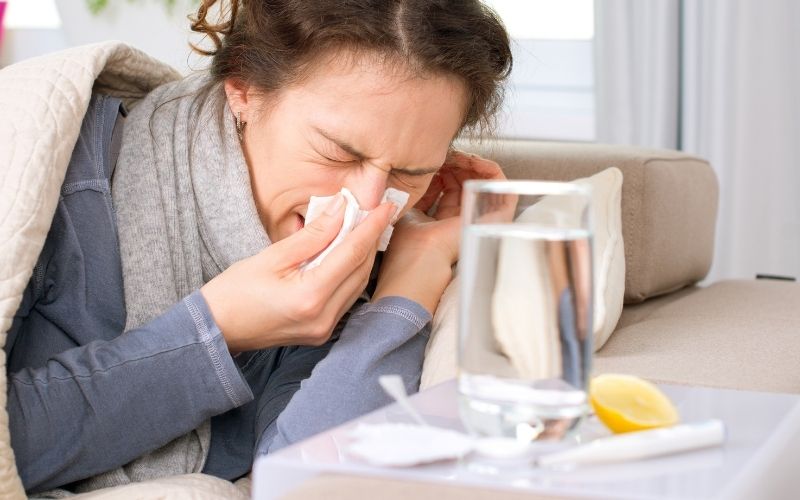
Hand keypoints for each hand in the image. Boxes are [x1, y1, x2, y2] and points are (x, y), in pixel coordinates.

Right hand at [201, 194, 393, 352]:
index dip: (371, 226)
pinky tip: (347, 254)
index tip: (385, 206)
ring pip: (357, 285)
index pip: (352, 254)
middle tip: (376, 212)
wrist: (216, 329)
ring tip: (364, 228)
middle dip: (370, 239)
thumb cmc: (235, 292)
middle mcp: (324, 317)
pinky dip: (350, 273)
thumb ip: (312, 235)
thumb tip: (342, 209)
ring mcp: (325, 329)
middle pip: (361, 270)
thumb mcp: (271, 256)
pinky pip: (346, 297)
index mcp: (311, 297)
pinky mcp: (322, 332)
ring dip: (363, 256)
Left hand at [373, 151, 505, 313]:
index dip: (438, 168)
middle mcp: (458, 221)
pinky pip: (500, 187)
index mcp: (438, 221)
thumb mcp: (407, 209)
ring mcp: (476, 220)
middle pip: (462, 182)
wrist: (421, 260)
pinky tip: (475, 160)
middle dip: (453, 163)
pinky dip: (490, 169)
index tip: (429, 158)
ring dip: (469, 163)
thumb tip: (414, 171)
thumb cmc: (408, 244)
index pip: (444, 187)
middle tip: (444, 154)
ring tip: (458, 155)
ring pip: (479, 181)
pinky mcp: (494, 218)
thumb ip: (415, 192)